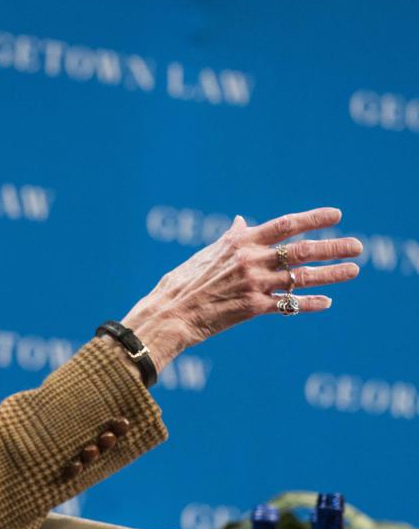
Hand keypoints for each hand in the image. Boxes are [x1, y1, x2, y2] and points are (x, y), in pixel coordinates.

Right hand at [121, 207, 362, 370]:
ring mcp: (254, 284)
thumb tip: (239, 221)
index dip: (314, 219)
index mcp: (239, 242)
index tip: (337, 215)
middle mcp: (250, 259)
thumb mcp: (207, 253)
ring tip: (353, 270)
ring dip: (331, 274)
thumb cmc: (184, 281)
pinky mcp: (253, 308)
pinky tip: (327, 302)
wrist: (170, 312)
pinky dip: (309, 303)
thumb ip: (230, 238)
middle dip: (333, 247)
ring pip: (302, 277)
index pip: (285, 225)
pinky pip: (289, 305)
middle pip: (302, 250)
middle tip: (359, 246)